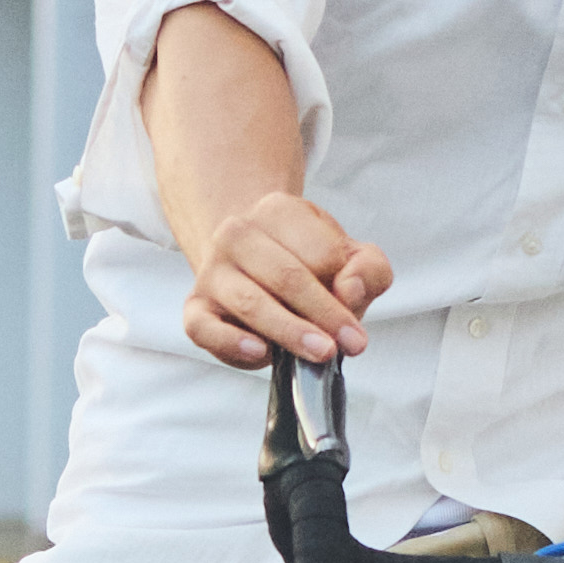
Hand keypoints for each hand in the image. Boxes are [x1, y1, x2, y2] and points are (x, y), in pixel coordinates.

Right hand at [182, 189, 392, 369]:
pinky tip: (260, 351)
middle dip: (324, 313)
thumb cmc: (306, 263)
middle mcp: (237, 234)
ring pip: (250, 302)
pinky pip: (204, 327)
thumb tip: (350, 290)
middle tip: (349, 343)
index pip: (320, 251)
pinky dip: (232, 342)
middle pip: (287, 276)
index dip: (346, 288)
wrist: (253, 263)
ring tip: (321, 351)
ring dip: (290, 331)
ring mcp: (212, 270)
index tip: (357, 316)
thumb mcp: (349, 256)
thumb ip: (368, 268)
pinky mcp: (195, 307)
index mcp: (277, 210)